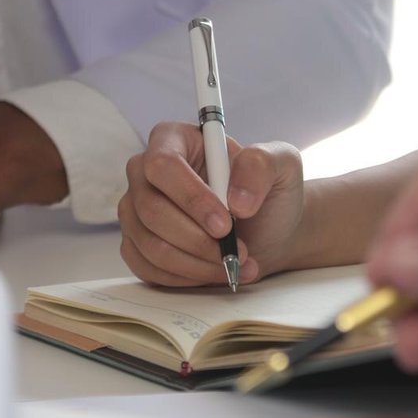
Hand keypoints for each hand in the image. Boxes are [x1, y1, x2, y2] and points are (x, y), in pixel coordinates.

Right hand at [118, 123, 305, 286]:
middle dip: (198, 240)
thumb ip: (261, 166)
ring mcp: (136, 211)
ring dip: (198, 264)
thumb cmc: (267, 193)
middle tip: (238, 252)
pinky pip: (148, 268)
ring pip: (151, 245)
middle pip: (151, 210)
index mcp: (172, 140)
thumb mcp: (282, 165)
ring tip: (235, 265)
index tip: (226, 225)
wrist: (267, 230)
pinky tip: (215, 272)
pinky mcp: (136, 245)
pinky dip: (187, 277)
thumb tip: (236, 200)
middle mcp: (144, 173)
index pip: (162, 165)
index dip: (191, 198)